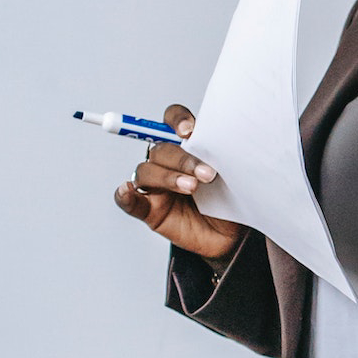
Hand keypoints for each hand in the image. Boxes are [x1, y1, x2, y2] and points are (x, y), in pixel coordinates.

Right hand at [112, 105, 243, 260]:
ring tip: (191, 188)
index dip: (177, 120)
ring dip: (167, 178)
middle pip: (161, 149)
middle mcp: (168, 163)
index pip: (172, 121)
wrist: (232, 237)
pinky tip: (127, 191)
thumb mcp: (233, 175)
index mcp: (188, 146)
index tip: (189, 131)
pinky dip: (124, 195)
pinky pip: (129, 201)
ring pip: (146, 171)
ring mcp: (156, 186)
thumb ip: (222, 156)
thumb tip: (224, 140)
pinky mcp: (149, 210)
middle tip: (207, 174)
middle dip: (183, 160)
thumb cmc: (232, 202)